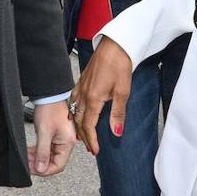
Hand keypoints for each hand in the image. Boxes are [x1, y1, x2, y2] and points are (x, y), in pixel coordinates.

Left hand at [28, 99, 75, 175]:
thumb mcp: (44, 132)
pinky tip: (31, 152)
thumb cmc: (49, 109)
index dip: (45, 170)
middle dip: (40, 165)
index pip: (58, 165)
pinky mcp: (56, 136)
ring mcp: (62, 140)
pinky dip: (39, 152)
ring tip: (27, 157)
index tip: (34, 170)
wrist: (49, 95)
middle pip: (54, 162)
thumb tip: (41, 168)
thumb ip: (42, 152)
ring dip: (38, 158)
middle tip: (28, 164)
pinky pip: (48, 149)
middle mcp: (67, 143)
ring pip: (50, 156)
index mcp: (68, 143)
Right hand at [71, 38, 132, 155]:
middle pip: (79, 121)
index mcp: (93, 99)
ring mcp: (81, 86)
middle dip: (84, 136)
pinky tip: (75, 113)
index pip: (89, 126)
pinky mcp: (82, 80)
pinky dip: (74, 111)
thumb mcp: (123, 92)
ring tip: (82, 135)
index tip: (95, 150)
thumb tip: (116, 132)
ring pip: (75, 111)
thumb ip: (118, 114)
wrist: (114, 45)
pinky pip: (73, 100)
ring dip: (78, 125)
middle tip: (90, 148)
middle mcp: (84, 94)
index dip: (92, 140)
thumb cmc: (119, 65)